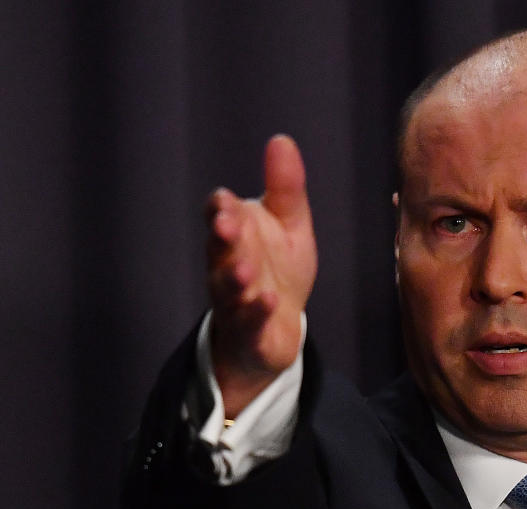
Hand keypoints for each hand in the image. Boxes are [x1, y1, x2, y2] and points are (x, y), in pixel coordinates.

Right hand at [206, 135, 317, 416]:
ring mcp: (234, 300)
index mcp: (235, 234)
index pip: (220, 215)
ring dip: (233, 278)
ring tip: (244, 270)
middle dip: (222, 238)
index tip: (226, 202)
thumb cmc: (278, 270)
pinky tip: (268, 301)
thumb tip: (281, 139)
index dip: (221, 209)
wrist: (277, 329)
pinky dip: (255, 312)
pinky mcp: (249, 332)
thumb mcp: (290, 226)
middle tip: (226, 226)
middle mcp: (226, 265)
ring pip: (226, 288)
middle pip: (218, 249)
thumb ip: (285, 189)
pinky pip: (248, 322)